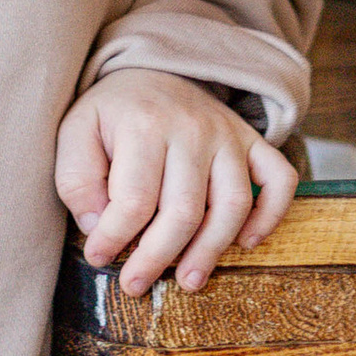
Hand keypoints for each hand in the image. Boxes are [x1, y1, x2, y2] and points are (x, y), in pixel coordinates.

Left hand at [54, 69, 296, 294]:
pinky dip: (270, 215)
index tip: (97, 257)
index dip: (114, 238)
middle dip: (157, 258)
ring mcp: (228, 134)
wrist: (151, 69)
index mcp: (144, 124)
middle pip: (184, 210)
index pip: (134, 199)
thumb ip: (77, 179)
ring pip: (232, 204)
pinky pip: (279, 179)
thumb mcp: (75, 132)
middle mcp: (192, 128)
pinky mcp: (251, 141)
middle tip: (134, 286)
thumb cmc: (111, 113)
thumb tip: (97, 226)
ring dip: (211, 251)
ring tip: (187, 282)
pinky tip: (246, 243)